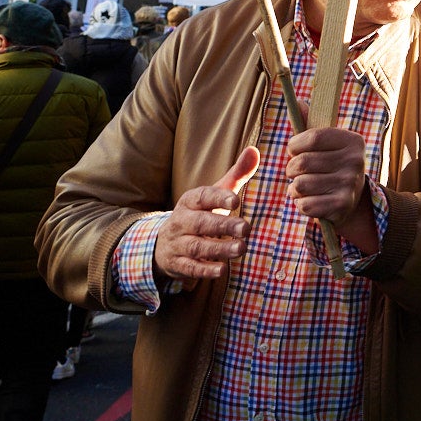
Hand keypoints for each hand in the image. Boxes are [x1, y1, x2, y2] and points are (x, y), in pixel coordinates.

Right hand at [153, 147, 260, 281]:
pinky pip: (189, 267)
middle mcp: (181, 221)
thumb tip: (255, 150)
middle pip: (201, 223)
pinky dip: (204, 269)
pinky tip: (221, 269)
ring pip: (196, 246)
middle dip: (223, 226)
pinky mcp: (177, 263)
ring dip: (218, 249)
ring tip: (241, 249)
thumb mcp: (215, 193)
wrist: (165, 241)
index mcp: (190, 201)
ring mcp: (177, 243)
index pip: (202, 197)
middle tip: (246, 228)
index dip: (217, 198)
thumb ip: (236, 174)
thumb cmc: (201, 212)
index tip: (236, 201)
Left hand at [285, 125, 373, 246]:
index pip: (313, 137)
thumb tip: (297, 102)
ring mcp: (349, 184)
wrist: (352, 199)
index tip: (294, 150)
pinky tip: (312, 200)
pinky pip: (304, 205)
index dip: (295, 145)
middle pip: (302, 162)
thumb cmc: (331, 164)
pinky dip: (301, 204)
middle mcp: (355, 161)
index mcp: (352, 141)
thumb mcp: (325, 143)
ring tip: (305, 187)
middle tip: (298, 172)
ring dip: (295, 188)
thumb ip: (310, 122)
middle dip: (291, 169)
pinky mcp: (342, 206)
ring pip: (299, 185)